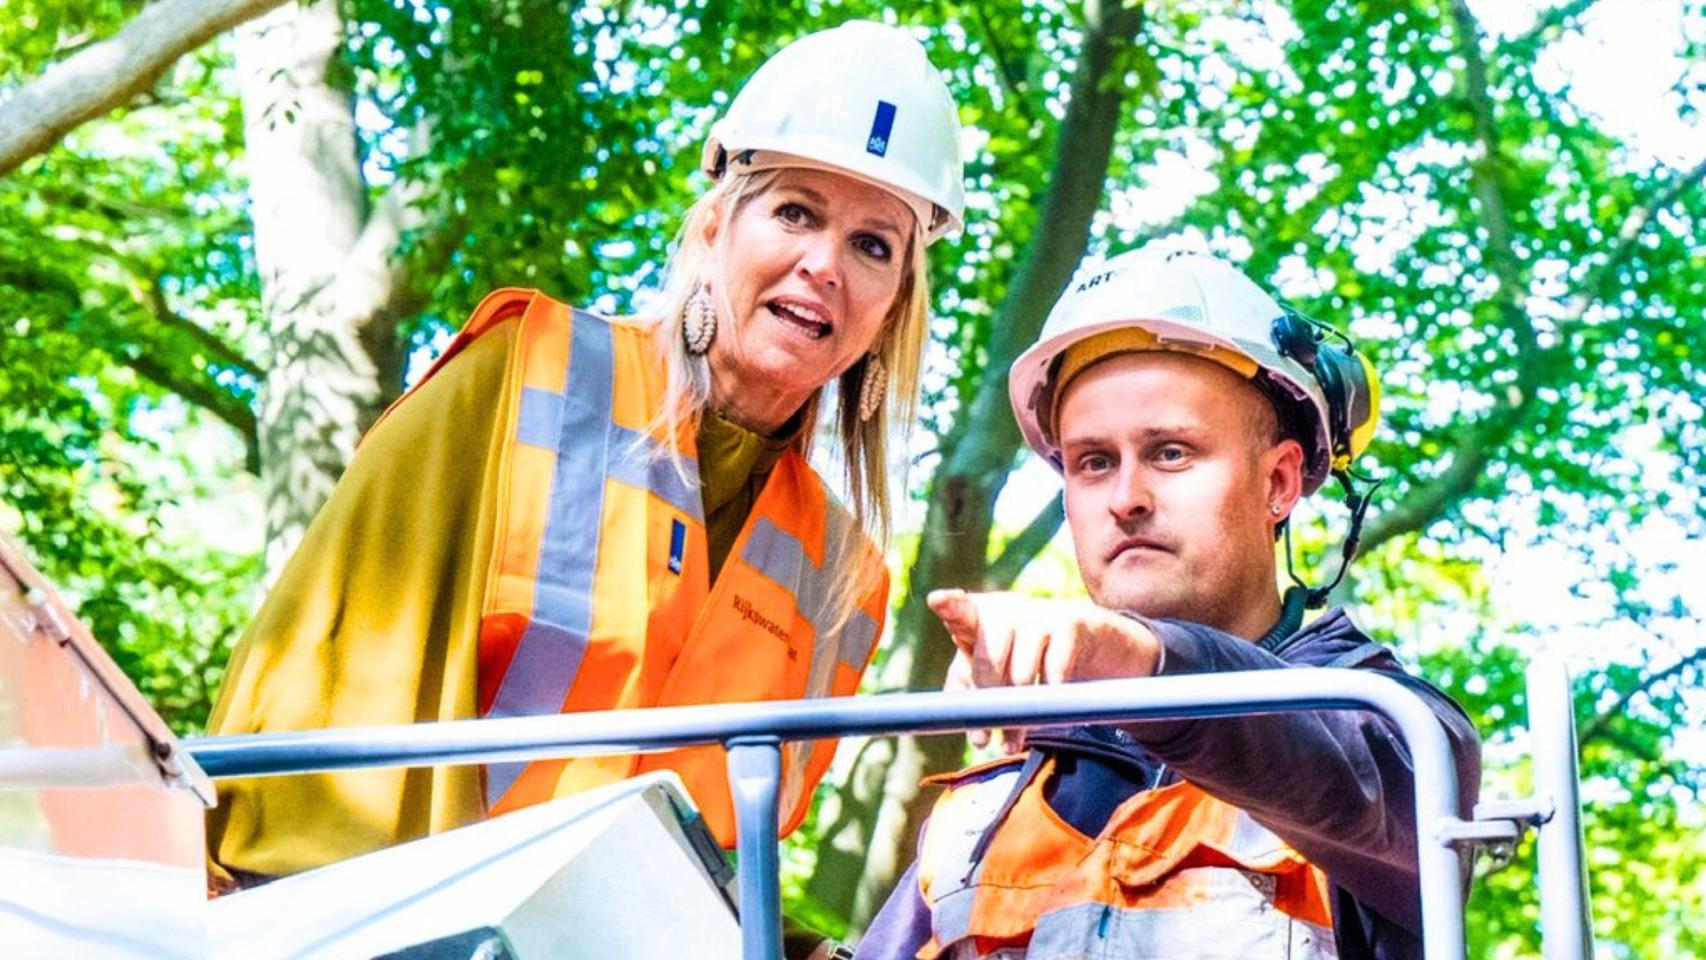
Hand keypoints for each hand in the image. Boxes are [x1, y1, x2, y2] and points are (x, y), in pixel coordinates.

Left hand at [929, 589, 1160, 748]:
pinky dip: (1051, 696)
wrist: (1086, 642)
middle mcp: (1005, 608)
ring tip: (1015, 740)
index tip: (937, 600)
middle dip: (988, 706)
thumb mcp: (990, 670)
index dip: (949, 606)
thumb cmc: (1023, 656)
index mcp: (977, 616)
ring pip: (1021, 675)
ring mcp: (1038, 612)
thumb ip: (967, 693)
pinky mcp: (1070, 623)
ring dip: (1020, 716)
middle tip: (987, 741)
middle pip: (988, 661)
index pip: (960, 610)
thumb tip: (973, 732)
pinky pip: (1054, 673)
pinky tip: (1051, 702)